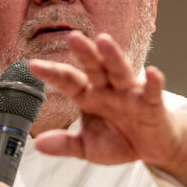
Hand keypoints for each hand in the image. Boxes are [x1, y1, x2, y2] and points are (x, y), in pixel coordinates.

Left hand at [29, 31, 186, 169]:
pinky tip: (152, 72)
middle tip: (72, 37)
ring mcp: (131, 95)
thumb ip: (65, 144)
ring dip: (113, 56)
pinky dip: (153, 83)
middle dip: (84, 53)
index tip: (33, 66)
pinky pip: (152, 93)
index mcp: (90, 97)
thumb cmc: (120, 141)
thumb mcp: (87, 147)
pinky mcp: (152, 105)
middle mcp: (109, 90)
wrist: (152, 149)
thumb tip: (38, 144)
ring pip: (120, 72)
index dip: (53, 73)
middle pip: (94, 68)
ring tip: (104, 41)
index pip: (69, 82)